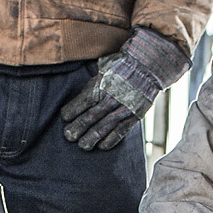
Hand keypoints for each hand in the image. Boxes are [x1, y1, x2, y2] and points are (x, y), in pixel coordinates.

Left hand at [60, 28, 191, 150]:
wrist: (147, 67)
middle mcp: (109, 100)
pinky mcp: (133, 117)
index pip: (80, 104)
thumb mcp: (103, 68)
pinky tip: (101, 146)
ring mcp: (122, 110)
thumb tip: (81, 92)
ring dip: (90, 139)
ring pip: (102, 129)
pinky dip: (109, 141)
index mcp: (100, 87)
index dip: (70, 113)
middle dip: (76, 129)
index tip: (65, 118)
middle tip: (69, 136)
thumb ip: (92, 82)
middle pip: (88, 118)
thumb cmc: (122, 66)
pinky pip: (119, 132)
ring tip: (82, 145)